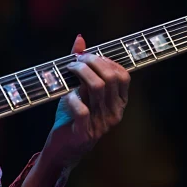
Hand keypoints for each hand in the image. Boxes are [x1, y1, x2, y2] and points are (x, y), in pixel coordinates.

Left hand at [40, 34, 130, 168]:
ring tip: (68, 69)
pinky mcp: (85, 132)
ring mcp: (102, 123)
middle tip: (75, 60)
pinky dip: (71, 97)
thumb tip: (80, 39)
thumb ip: (82, 65)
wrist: (64, 147)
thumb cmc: (73, 115)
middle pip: (110, 78)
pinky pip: (82, 109)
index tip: (87, 55)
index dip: (105, 60)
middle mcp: (114, 112)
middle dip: (92, 62)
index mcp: (118, 102)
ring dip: (81, 73)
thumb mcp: (80, 89)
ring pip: (97, 88)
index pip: (123, 75)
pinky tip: (65, 94)